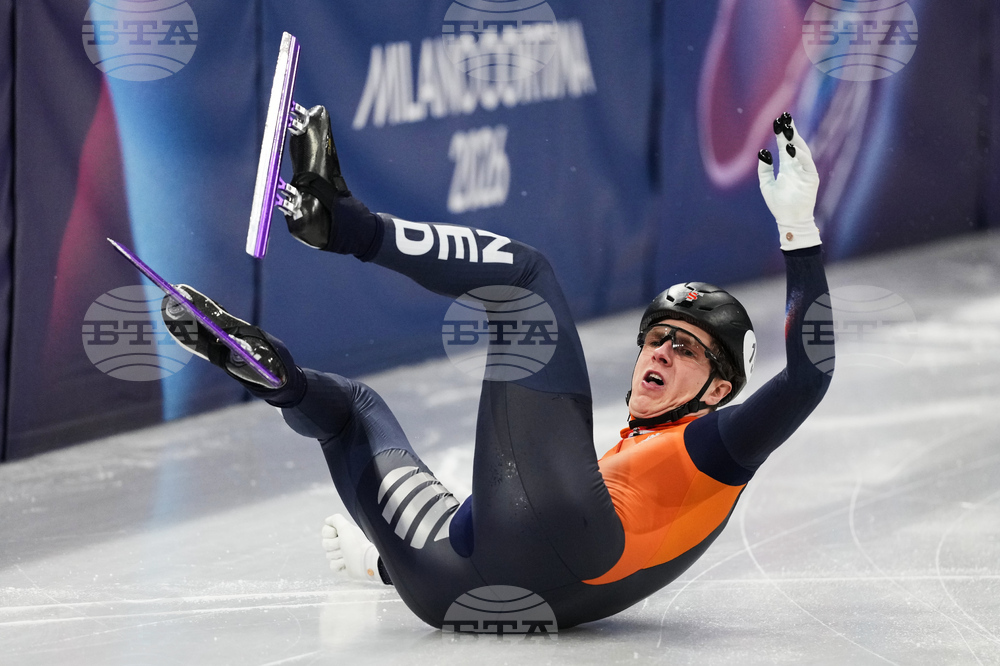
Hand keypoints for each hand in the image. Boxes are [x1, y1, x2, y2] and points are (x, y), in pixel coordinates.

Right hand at [321, 513, 380, 581]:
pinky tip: (347, 564)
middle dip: (333, 544)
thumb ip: (335, 519)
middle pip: (325, 543)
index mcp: (342, 533)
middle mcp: (341, 544)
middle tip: (343, 545)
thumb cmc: (356, 543)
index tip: (338, 534)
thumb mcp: (346, 526)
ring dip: (338, 555)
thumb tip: (327, 520)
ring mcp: (340, 556)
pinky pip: (332, 565)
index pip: (325, 532)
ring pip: (328, 555)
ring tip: (348, 555)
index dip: (329, 533)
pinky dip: (339, 564)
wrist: (365, 561)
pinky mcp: (340, 568)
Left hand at [757, 113, 820, 250]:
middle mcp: (797, 166)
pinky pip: (807, 164)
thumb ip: (764, 169)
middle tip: (785, 118)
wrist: (789, 220)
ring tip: (788, 130)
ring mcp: (805, 171)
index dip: (782, 134)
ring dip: (796, 140)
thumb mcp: (766, 184)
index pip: (785, 146)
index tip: (778, 121)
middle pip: (794, 144)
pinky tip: (793, 148)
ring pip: (802, 151)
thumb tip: (763, 152)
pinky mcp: (812, 178)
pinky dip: (801, 156)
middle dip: (790, 132)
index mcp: (787, 167)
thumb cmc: (778, 204)